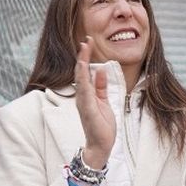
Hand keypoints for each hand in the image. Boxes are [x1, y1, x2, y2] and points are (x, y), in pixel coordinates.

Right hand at [73, 37, 116, 168]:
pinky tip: (84, 68)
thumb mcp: (104, 102)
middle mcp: (82, 96)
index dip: (86, 57)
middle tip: (86, 40)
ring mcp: (83, 102)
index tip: (89, 43)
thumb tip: (101, 70)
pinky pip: (84, 91)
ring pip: (80, 78)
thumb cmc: (102, 126)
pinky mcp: (87, 109)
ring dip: (82, 62)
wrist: (100, 145)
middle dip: (83, 55)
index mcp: (87, 94)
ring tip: (84, 48)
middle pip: (81, 71)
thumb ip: (101, 87)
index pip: (85, 71)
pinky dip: (84, 79)